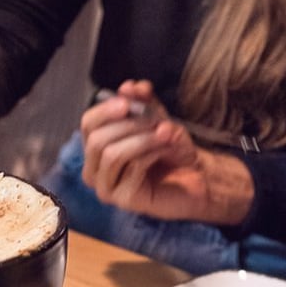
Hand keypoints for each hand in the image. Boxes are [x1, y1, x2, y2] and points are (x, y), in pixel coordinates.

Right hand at [81, 80, 252, 224]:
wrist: (198, 177)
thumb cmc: (171, 149)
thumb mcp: (157, 118)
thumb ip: (143, 101)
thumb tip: (131, 86)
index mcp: (96, 147)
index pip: (87, 124)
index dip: (104, 111)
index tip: (126, 102)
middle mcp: (94, 169)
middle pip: (96, 140)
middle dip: (127, 126)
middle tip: (155, 119)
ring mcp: (106, 188)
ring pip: (112, 154)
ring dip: (142, 139)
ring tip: (165, 133)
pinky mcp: (124, 200)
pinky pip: (132, 168)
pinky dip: (152, 153)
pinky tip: (168, 148)